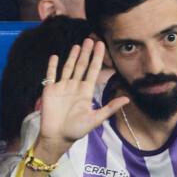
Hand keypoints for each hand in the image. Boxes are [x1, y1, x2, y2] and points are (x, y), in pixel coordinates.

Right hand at [37, 39, 128, 159]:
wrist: (57, 137)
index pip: (93, 70)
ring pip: (68, 67)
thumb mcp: (96, 119)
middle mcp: (75, 86)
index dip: (97, 58)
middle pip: (82, 65)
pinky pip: (51, 75)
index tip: (101, 45)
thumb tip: (127, 99)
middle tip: (90, 39)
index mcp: (86, 91)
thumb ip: (110, 108)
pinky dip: (52, 65)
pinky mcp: (50, 90)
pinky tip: (55, 56)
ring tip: (78, 45)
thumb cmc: (77, 130)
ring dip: (72, 56)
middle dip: (86, 53)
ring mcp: (62, 87)